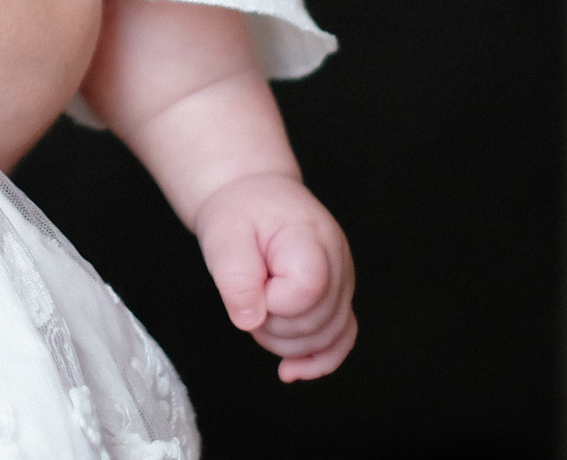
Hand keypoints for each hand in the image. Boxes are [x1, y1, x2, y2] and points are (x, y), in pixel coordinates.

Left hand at [192, 172, 356, 380]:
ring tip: (258, 310)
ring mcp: (343, 281)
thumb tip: (250, 321)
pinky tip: (290, 371)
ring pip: (327, 337)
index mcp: (310, 238)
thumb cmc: (239, 212)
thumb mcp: (223, 234)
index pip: (306, 290)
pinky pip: (342, 339)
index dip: (272, 301)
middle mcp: (337, 261)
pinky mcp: (338, 297)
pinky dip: (318, 360)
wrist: (253, 196)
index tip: (250, 282)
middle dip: (272, 324)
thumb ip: (235, 276)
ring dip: (284, 340)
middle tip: (246, 294)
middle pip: (316, 322)